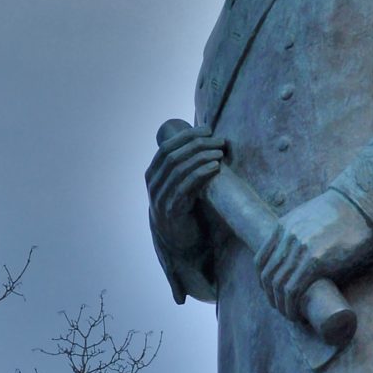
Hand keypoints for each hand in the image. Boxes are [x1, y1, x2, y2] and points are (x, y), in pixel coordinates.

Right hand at [145, 125, 226, 254]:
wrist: (180, 243)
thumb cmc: (184, 209)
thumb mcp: (179, 185)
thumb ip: (183, 167)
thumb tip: (202, 140)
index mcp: (153, 174)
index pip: (167, 147)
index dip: (187, 136)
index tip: (207, 129)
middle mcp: (153, 185)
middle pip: (174, 156)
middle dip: (197, 144)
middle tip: (219, 140)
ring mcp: (160, 198)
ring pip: (179, 169)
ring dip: (202, 157)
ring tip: (220, 152)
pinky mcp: (172, 211)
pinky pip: (186, 187)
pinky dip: (201, 174)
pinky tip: (215, 167)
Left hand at [255, 189, 372, 321]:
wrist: (364, 207)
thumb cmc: (344, 215)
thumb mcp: (311, 218)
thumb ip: (299, 233)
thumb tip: (298, 256)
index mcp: (283, 226)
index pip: (260, 261)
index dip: (263, 282)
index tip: (272, 293)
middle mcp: (287, 237)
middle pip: (267, 276)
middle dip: (271, 297)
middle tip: (281, 309)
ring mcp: (299, 249)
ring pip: (278, 286)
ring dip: (281, 305)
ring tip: (290, 315)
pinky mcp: (315, 261)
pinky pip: (293, 290)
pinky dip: (291, 306)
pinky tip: (296, 314)